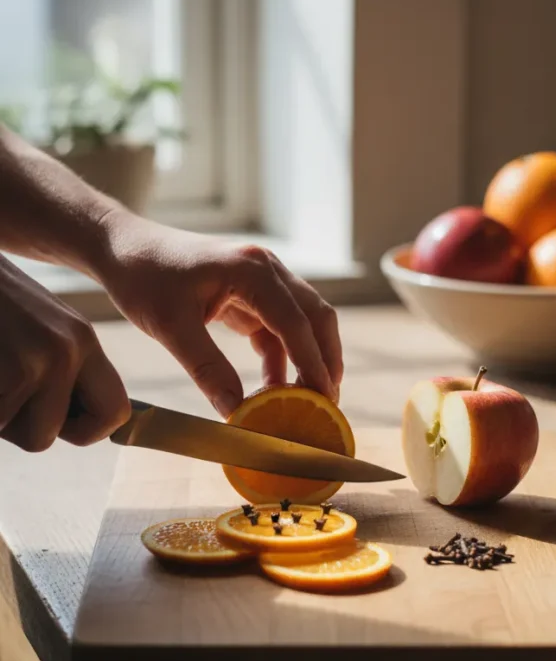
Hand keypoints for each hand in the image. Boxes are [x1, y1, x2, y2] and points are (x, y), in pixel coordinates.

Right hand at [0, 256, 130, 450]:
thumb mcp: (34, 330)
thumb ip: (58, 370)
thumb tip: (77, 423)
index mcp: (82, 339)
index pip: (116, 411)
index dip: (85, 430)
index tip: (57, 422)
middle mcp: (72, 348)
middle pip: (78, 433)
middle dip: (37, 430)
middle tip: (8, 394)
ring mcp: (43, 359)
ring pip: (34, 438)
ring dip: (3, 419)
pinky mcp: (16, 371)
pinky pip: (2, 425)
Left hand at [98, 215, 342, 416]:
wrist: (123, 248)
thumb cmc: (143, 278)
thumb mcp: (170, 327)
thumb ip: (206, 369)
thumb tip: (236, 411)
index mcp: (251, 269)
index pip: (295, 322)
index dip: (312, 363)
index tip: (322, 400)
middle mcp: (266, 268)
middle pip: (315, 316)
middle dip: (325, 360)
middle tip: (327, 404)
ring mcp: (262, 278)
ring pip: (303, 321)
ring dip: (308, 358)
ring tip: (306, 401)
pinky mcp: (251, 292)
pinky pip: (278, 327)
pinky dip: (281, 357)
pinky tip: (274, 387)